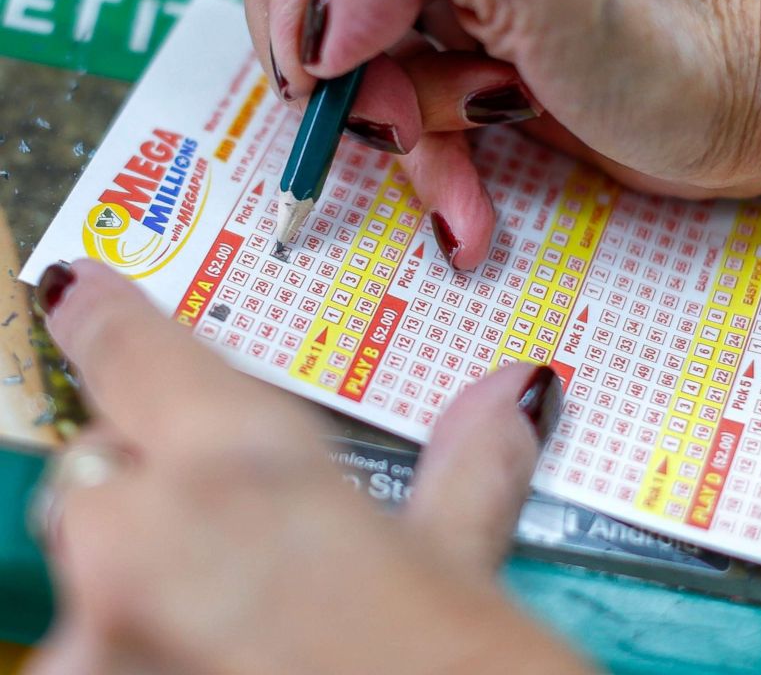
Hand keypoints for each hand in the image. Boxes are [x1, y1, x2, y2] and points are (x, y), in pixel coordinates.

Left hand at [26, 260, 589, 674]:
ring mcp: (88, 651)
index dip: (107, 317)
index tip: (85, 294)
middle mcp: (136, 551)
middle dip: (148, 491)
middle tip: (227, 537)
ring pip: (85, 576)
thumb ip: (463, 477)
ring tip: (228, 631)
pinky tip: (204, 669)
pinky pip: (79, 656)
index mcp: (238, 473)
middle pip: (100, 474)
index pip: (132, 353)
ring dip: (139, 588)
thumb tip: (511, 395)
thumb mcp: (457, 582)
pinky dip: (127, 657)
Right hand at [224, 0, 760, 268]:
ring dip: (394, 115)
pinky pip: (376, 89)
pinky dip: (415, 147)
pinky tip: (463, 182)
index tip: (337, 49)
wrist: (721, 109)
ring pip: (332, 44)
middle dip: (348, 59)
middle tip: (403, 106)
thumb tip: (317, 12)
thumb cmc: (665, 32)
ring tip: (474, 125)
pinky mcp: (437, 21)